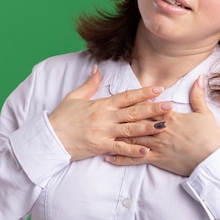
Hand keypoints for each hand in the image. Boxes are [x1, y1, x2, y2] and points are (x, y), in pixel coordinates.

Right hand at [48, 66, 172, 161]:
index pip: (127, 96)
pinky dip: (133, 150)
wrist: (49, 138)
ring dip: (148, 128)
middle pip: (133, 112)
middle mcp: (106, 117)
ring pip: (130, 129)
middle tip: (170, 106)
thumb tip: (97, 69)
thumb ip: (89, 84)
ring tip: (164, 126)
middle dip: (153, 109)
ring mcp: (104, 132)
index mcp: (102, 104)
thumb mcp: (74, 97)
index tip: (159, 89)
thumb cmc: (61, 118)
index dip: (143, 92)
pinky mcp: (100, 146)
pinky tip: (147, 150)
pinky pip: (120, 149)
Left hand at [106, 75, 219, 175]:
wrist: (212, 160)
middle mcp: (159, 130)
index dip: (136, 101)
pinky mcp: (156, 160)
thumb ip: (198, 95)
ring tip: (99, 133)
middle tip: (102, 113)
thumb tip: (199, 77)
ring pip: (132, 138)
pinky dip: (121, 158)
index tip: (123, 97)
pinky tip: (108, 156)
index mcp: (170, 117)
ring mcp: (156, 145)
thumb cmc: (210, 137)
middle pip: (136, 120)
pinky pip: (135, 159)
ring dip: (115, 135)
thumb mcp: (205, 113)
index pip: (149, 106)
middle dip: (119, 117)